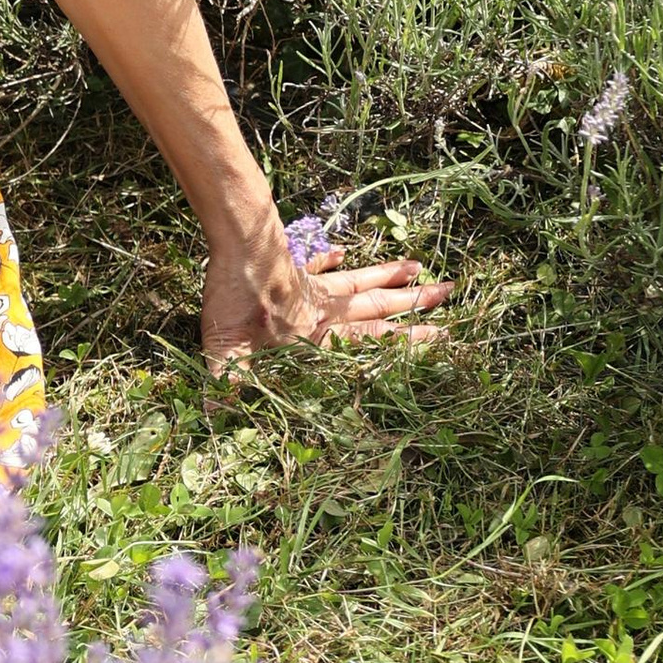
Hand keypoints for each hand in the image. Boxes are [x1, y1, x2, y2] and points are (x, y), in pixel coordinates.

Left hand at [201, 233, 450, 369]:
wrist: (236, 241)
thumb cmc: (232, 301)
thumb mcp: (226, 353)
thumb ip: (228, 386)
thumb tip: (213, 421)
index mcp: (315, 337)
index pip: (371, 344)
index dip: (405, 344)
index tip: (441, 336)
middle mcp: (321, 312)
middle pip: (376, 310)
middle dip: (413, 306)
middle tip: (449, 296)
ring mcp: (309, 286)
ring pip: (358, 283)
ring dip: (389, 278)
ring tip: (421, 269)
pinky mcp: (291, 264)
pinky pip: (317, 262)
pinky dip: (331, 258)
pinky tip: (344, 251)